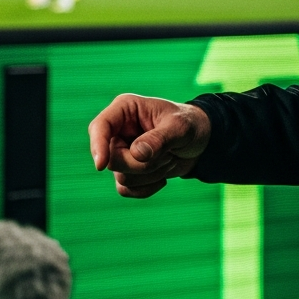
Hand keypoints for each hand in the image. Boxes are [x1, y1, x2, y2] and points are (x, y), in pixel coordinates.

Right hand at [89, 93, 211, 198]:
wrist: (200, 142)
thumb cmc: (190, 125)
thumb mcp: (180, 127)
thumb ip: (159, 139)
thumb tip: (136, 153)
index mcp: (125, 109)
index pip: (100, 126)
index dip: (98, 145)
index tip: (101, 165)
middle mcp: (119, 130)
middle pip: (112, 159)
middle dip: (143, 165)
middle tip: (169, 155)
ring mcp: (121, 151)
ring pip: (121, 177)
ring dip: (150, 175)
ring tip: (169, 160)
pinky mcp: (127, 170)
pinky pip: (126, 190)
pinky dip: (147, 188)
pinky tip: (163, 177)